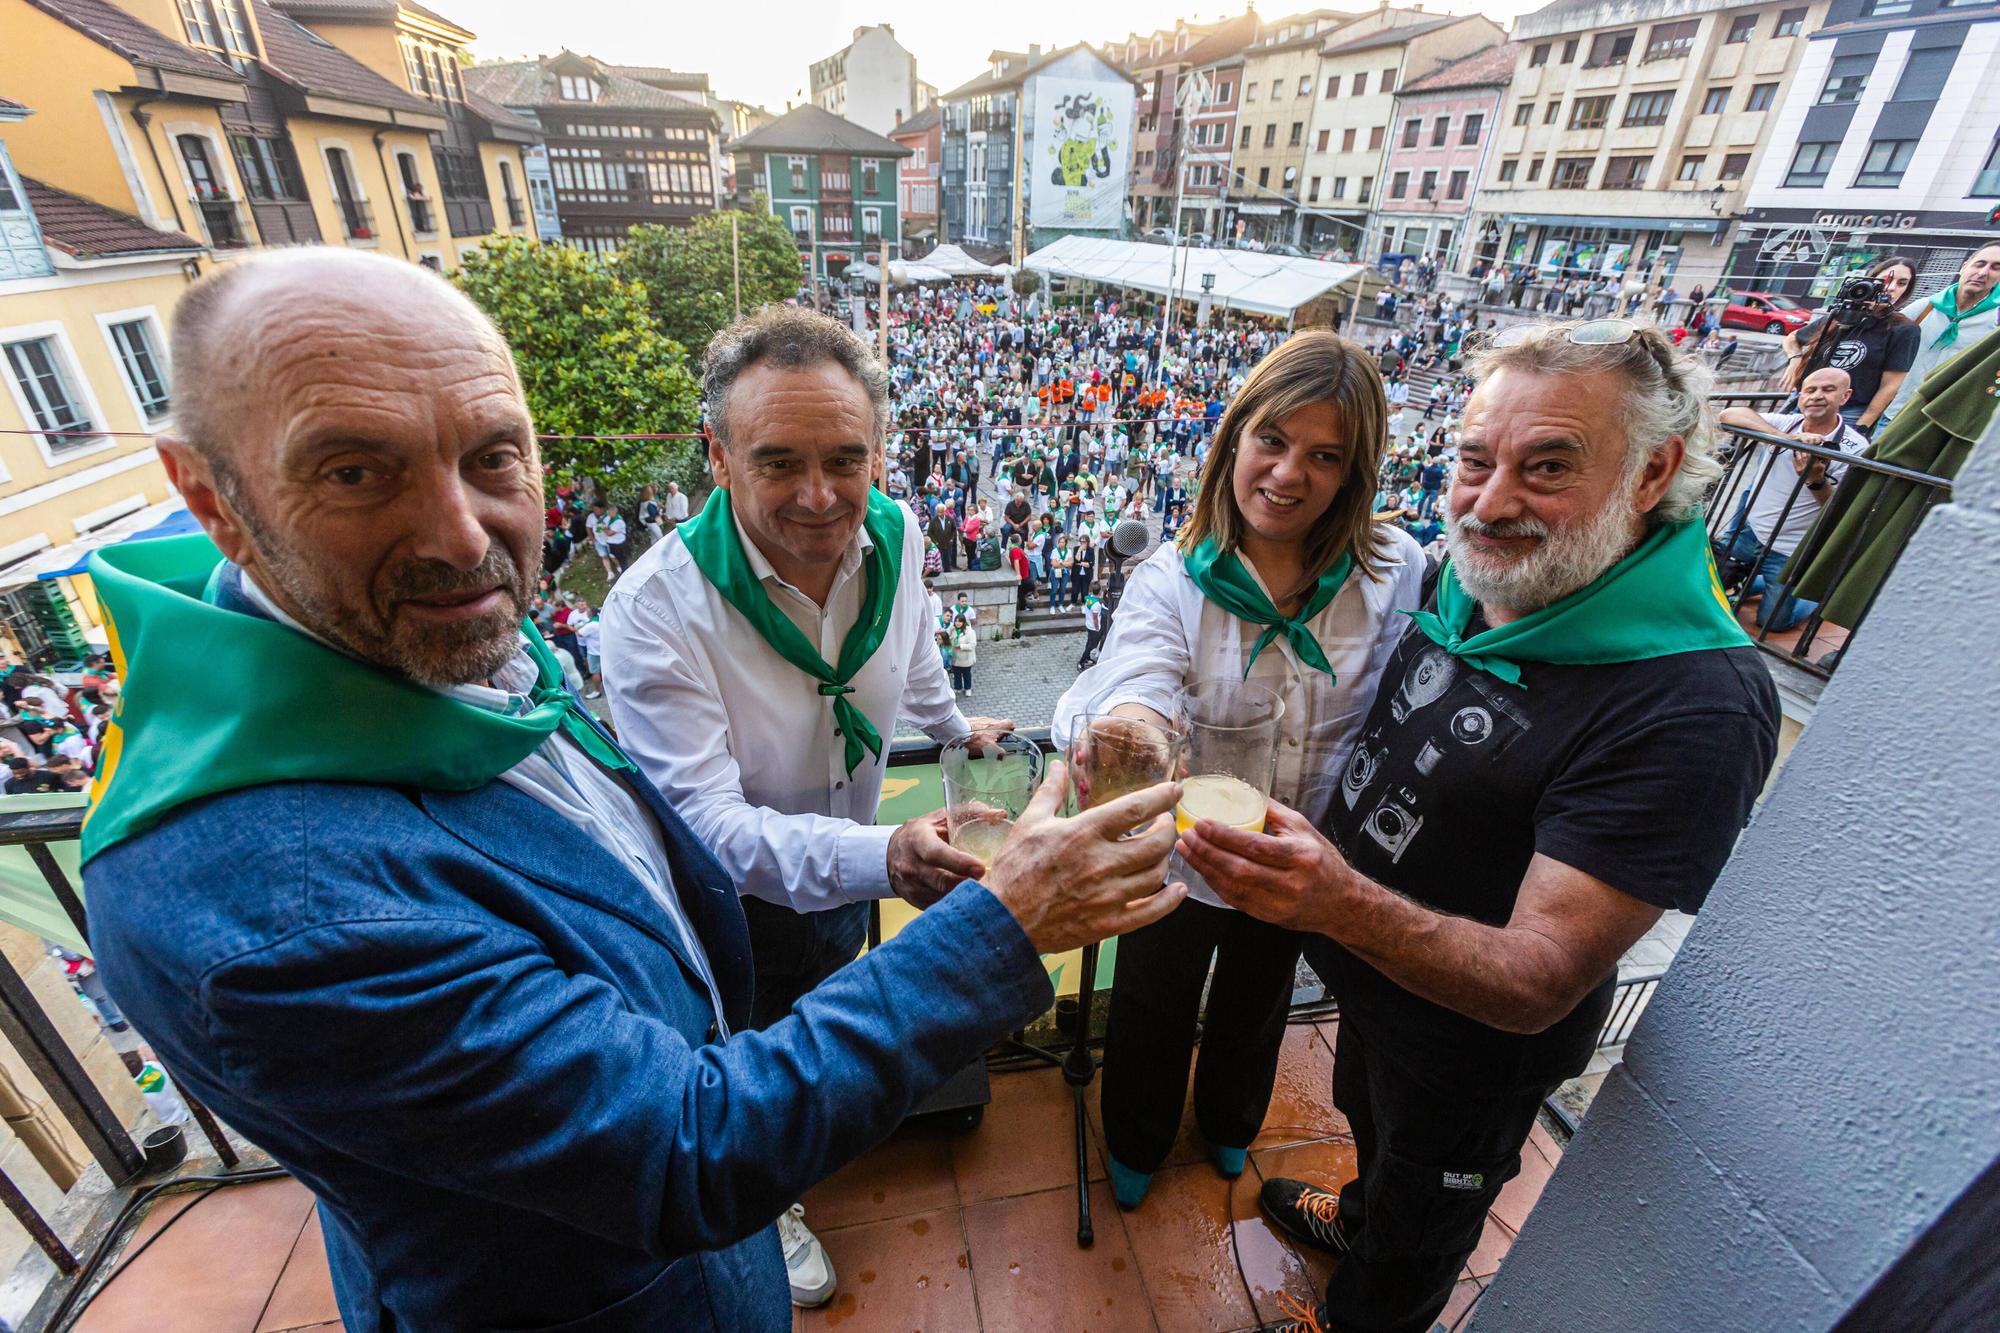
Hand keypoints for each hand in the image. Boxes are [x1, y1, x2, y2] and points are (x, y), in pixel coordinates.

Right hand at [888, 810, 985, 907]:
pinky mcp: (916, 901)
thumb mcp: (939, 818)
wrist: (890, 855)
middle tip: (989, 883)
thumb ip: (968, 814)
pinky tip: (969, 899)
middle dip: (967, 883)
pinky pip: (939, 906)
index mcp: (917, 840)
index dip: (959, 862)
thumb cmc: (921, 834)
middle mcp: (911, 865)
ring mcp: (912, 886)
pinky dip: (955, 903)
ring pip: (942, 897)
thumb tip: (999, 814)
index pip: (936, 854)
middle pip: (941, 881)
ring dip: (964, 896)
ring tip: (984, 892)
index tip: (981, 868)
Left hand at [962, 716, 1015, 748]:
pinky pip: (977, 726)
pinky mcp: (971, 720)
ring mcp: (980, 719)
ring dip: (986, 732)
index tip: (1010, 734)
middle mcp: (990, 720)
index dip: (1011, 729)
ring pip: (987, 726)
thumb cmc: (974, 738)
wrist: (957, 730)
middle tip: (994, 743)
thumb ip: (999, 752)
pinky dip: (976, 732)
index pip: (1010, 723)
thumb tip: (1003, 756)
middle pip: (998, 725)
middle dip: (997, 733)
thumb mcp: (990, 748)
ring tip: (981, 742)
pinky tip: (972, 739)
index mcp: (997, 726)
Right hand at [985, 759, 1185, 953]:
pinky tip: (1176, 890)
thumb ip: (1050, 792)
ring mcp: (1107, 895)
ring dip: (1165, 859)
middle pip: (1156, 842)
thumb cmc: (1014, 869)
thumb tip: (1058, 766)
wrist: (1002, 919)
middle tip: (1164, 822)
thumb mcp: (1030, 822)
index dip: (1163, 796)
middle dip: (1168, 828)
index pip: (1136, 808)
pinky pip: (1151, 912)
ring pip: (1156, 874)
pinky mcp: (1108, 922)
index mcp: (1084, 833)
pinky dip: (1170, 901)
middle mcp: (1101, 863)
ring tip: (1158, 851)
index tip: (1174, 790)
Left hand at [1177, 801, 1351, 934]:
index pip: (1256, 846)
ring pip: (1233, 887)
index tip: (1202, 824)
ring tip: (1187, 851)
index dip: (1225, 836)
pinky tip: (1202, 870)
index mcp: (1300, 856)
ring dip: (1205, 868)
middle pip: (1240, 868)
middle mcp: (1290, 882)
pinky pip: (1235, 901)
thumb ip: (1274, 812)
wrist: (1341, 902)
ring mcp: (1279, 903)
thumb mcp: (1304, 829)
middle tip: (1187, 836)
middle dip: (1208, 852)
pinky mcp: (1269, 916)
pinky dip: (1215, 884)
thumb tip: (1244, 792)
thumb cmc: (1322, 861)